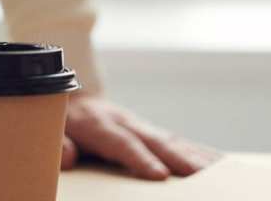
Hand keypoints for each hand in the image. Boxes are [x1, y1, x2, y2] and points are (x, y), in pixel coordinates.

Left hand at [62, 95, 219, 179]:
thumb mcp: (50, 129)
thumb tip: (66, 157)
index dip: (141, 159)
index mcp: (99, 124)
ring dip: (196, 155)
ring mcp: (141, 125)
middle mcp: (126, 121)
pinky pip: (177, 141)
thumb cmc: (60, 121)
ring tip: (220, 170)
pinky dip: (199, 151)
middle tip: (202, 175)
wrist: (73, 95)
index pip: (123, 144)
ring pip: (173, 140)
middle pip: (156, 141)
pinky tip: (217, 162)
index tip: (159, 175)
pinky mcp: (151, 131)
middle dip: (180, 158)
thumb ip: (58, 142)